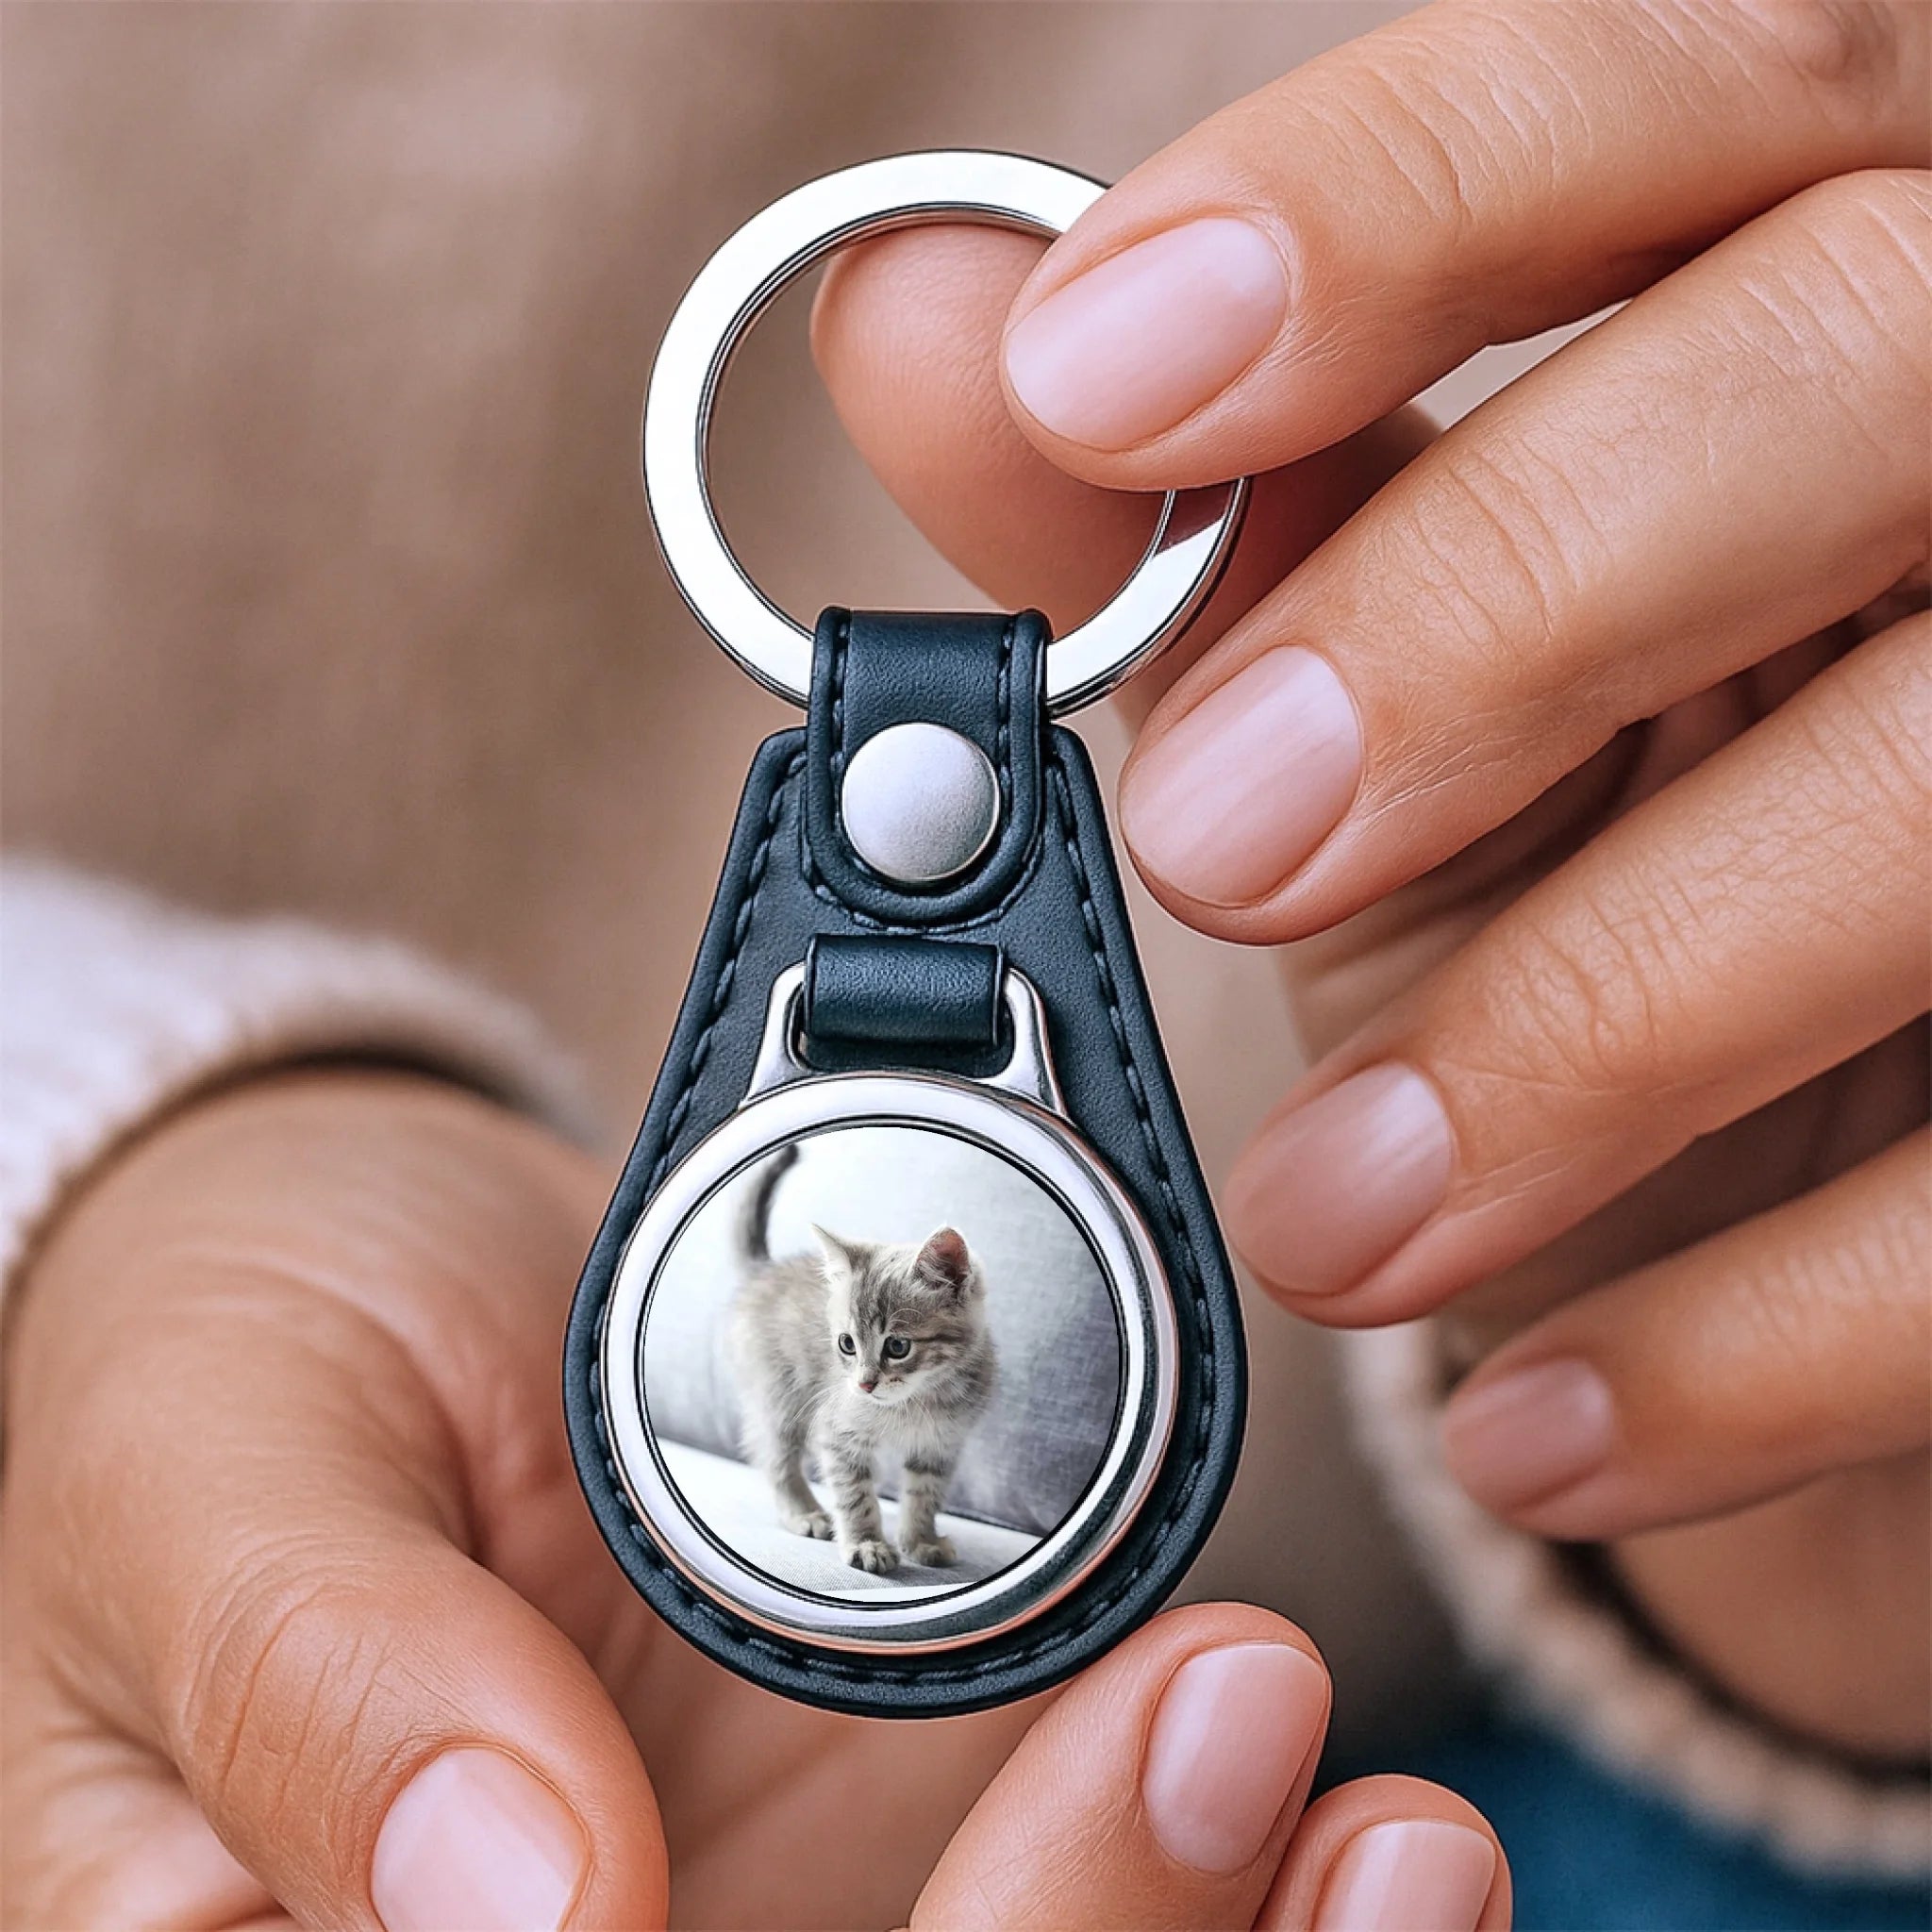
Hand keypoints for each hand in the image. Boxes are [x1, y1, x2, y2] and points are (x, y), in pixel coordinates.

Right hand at [1, 1069, 1508, 1927]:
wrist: (359, 1266)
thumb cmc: (221, 1361)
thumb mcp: (211, 1478)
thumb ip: (322, 1686)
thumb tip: (519, 1895)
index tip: (1001, 1871)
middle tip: (1240, 1724)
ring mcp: (768, 1925)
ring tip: (1384, 1815)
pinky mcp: (905, 1831)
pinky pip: (1106, 1910)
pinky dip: (1248, 1887)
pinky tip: (1352, 1802)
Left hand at [810, 0, 1928, 1761]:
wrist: (1794, 1171)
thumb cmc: (1583, 853)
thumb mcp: (1370, 672)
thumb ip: (1179, 505)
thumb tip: (911, 309)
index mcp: (1800, 273)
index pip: (1667, 80)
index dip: (1387, 205)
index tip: (1098, 375)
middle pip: (1855, 363)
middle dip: (1501, 606)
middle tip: (1218, 842)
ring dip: (1597, 1020)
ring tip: (1336, 1216)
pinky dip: (1755, 1338)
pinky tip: (1534, 1419)